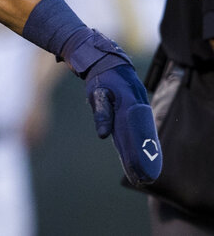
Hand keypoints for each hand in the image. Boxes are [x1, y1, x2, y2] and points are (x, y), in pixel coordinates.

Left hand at [85, 64, 161, 185]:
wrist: (107, 62)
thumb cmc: (101, 79)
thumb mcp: (98, 93)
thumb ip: (102, 113)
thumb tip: (104, 135)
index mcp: (131, 105)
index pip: (136, 135)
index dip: (138, 153)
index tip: (138, 169)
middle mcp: (139, 108)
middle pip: (143, 138)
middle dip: (143, 159)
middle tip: (142, 177)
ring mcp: (138, 109)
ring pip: (142, 135)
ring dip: (142, 153)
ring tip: (141, 173)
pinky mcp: (134, 110)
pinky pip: (138, 130)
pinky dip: (138, 143)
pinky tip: (137, 156)